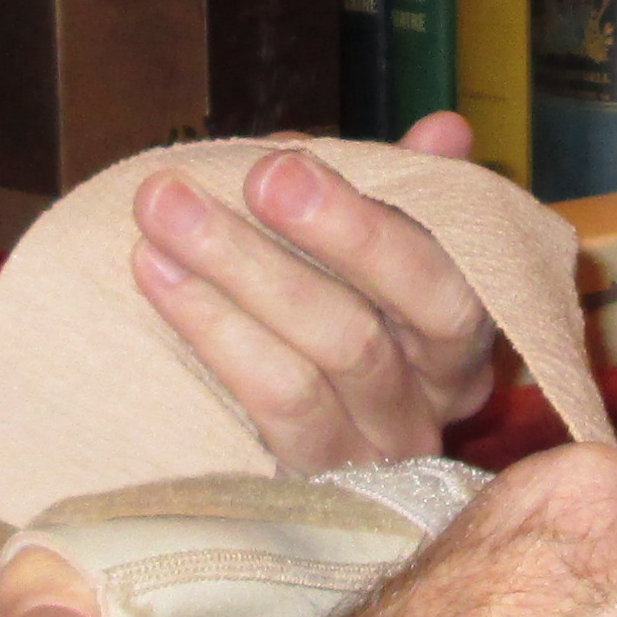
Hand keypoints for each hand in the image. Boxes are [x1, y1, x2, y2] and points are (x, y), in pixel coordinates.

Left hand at [135, 115, 500, 468]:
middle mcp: (432, 404)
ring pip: (301, 376)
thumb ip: (411, 187)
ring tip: (154, 225)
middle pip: (359, 336)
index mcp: (462, 333)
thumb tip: (446, 131)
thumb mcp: (387, 238)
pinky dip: (212, 339)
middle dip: (264, 258)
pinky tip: (157, 278)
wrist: (309, 411)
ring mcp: (372, 455)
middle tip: (179, 192)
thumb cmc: (357, 298)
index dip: (361, 227)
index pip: (440, 284)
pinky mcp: (313, 484)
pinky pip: (265, 412)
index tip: (279, 162)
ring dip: (222, 291)